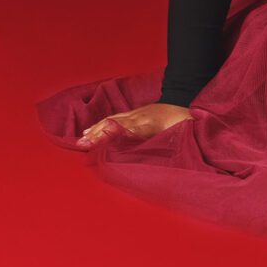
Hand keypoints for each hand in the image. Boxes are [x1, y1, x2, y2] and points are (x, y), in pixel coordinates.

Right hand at [76, 103, 193, 148]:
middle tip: (81, 146)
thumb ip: (164, 146)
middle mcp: (142, 116)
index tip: (98, 145)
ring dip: (96, 130)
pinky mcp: (136, 112)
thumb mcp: (179, 137)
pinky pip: (116, 117)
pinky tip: (91, 130)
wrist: (186, 104)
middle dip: (98, 134)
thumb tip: (152, 162)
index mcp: (153, 123)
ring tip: (81, 140)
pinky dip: (101, 124)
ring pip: (113, 119)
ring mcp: (138, 112)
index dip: (113, 136)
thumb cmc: (184, 127)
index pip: (129, 130)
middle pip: (116, 124)